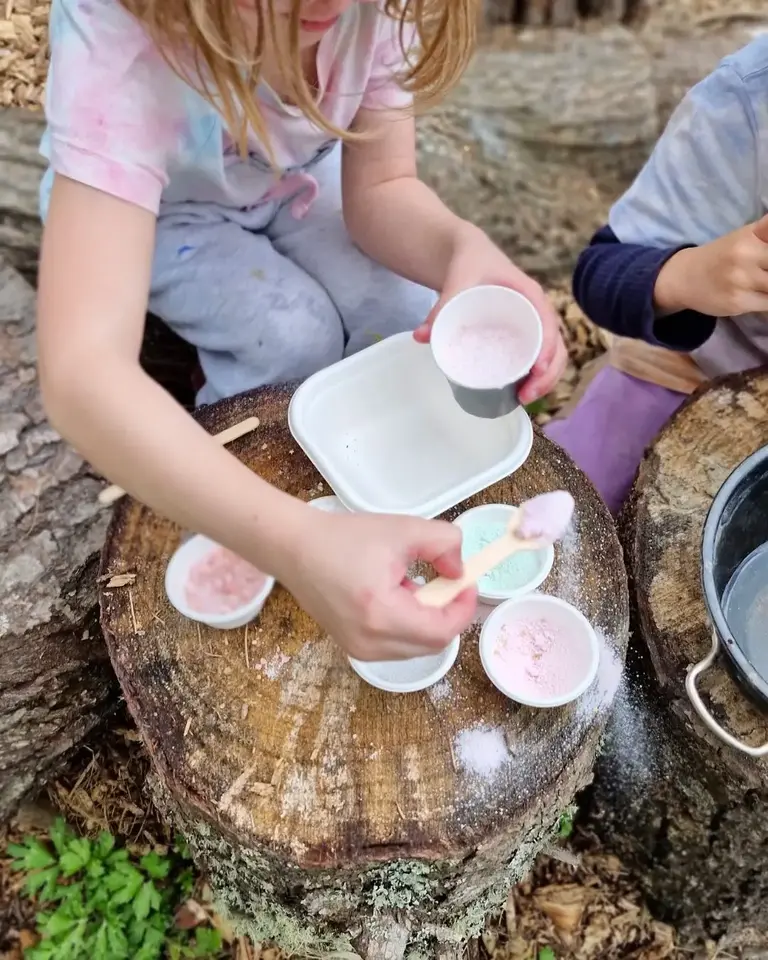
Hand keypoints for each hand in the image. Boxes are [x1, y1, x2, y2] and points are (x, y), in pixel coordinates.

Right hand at [279, 509, 476, 660]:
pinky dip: (408, 624)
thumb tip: (460, 572)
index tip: (467, 582)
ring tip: (412, 585)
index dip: (463, 608)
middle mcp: (369, 643)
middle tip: (447, 582)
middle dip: (447, 613)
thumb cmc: (343, 538)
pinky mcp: (352, 648)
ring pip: (416, 647)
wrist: (295, 548)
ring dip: (427, 620)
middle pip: (432, 644)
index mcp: (382, 615)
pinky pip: (396, 646)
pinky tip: (396, 596)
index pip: (442, 631)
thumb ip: (445, 544)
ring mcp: (358, 650)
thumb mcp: (404, 529)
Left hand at [413, 225, 566, 403]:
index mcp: (529, 294)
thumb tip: (421, 337)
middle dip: (548, 375)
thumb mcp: (457, 279)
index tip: (537, 370)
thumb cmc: (470, 262)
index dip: (548, 349)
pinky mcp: (523, 334)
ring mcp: (532, 324)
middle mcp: (537, 310)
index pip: (549, 323)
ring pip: (551, 356)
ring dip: (545, 380)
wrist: (468, 254)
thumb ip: (441, 306)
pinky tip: (523, 393)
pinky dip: (536, 376)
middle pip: (556, 346)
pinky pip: (538, 357)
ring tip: (523, 399)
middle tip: (525, 396)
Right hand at [655, 215, 767, 317]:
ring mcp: (741, 278)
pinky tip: (761, 296)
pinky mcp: (738, 301)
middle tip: (767, 271)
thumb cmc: (722, 256)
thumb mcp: (745, 236)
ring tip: (763, 282)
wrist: (684, 278)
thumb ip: (767, 231)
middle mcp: (745, 253)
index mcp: (751, 234)